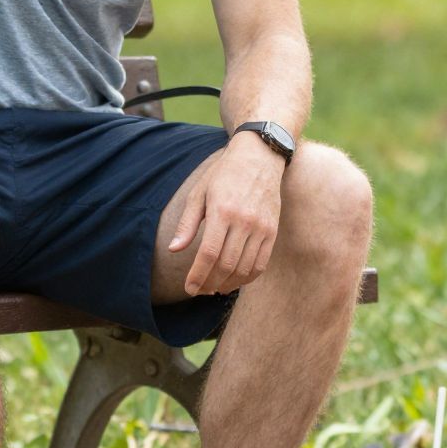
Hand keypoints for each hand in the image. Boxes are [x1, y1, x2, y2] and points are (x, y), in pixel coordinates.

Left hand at [168, 138, 284, 296]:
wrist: (260, 157)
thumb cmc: (224, 174)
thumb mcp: (199, 193)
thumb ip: (187, 223)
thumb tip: (173, 249)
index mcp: (222, 210)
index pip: (209, 253)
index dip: (197, 275)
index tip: (189, 288)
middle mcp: (244, 220)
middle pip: (226, 264)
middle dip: (210, 283)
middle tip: (199, 290)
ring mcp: (261, 227)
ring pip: (244, 268)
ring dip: (228, 284)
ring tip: (214, 288)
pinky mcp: (272, 231)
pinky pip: (261, 263)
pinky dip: (247, 278)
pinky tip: (234, 281)